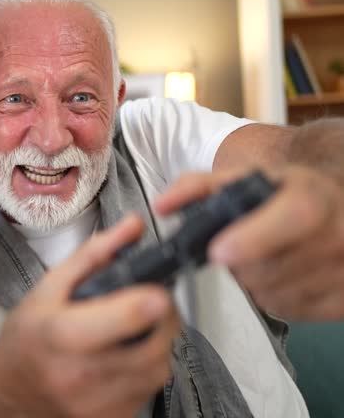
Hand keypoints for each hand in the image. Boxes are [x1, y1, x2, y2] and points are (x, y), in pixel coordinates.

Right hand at [0, 216, 178, 417]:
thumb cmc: (24, 341)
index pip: (130, 316)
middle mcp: (82, 374)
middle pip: (155, 346)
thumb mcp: (48, 288)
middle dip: (165, 320)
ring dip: (157, 345)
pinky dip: (145, 370)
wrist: (4, 394)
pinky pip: (148, 391)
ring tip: (134, 330)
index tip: (159, 289)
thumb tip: (132, 228)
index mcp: (63, 334)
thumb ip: (94, 255)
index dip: (154, 298)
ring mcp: (97, 404)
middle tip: (154, 304)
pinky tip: (124, 357)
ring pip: (158, 370)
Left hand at [156, 166, 343, 319]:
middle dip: (239, 263)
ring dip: (254, 283)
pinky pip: (290, 311)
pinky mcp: (343, 303)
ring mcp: (343, 272)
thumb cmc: (286, 195)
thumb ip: (199, 187)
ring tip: (261, 258)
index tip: (218, 252)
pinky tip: (278, 275)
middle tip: (236, 247)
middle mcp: (337, 234)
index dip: (253, 238)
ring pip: (275, 294)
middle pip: (269, 267)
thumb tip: (163, 206)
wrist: (337, 211)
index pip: (292, 217)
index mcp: (313, 196)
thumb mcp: (247, 178)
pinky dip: (274, 298)